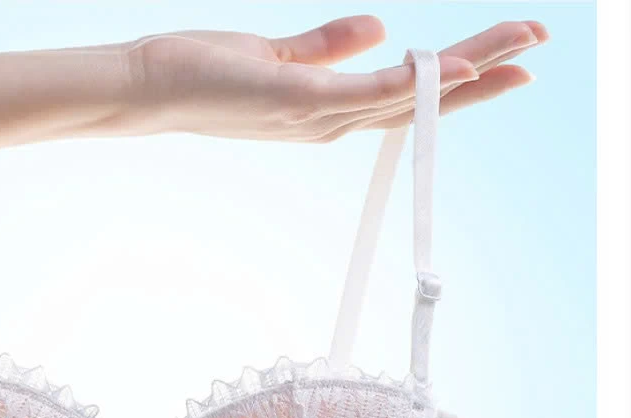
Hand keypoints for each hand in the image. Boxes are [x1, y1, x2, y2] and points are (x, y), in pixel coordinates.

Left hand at [125, 16, 547, 141]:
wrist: (147, 88)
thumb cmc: (203, 73)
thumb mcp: (276, 57)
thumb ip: (326, 47)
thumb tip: (379, 29)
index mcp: (325, 108)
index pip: (401, 95)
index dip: (453, 81)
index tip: (501, 56)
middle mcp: (327, 122)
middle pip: (416, 103)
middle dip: (480, 80)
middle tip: (537, 50)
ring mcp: (314, 118)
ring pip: (405, 99)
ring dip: (466, 76)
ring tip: (521, 47)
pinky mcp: (297, 103)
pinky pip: (368, 95)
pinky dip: (414, 85)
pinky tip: (456, 67)